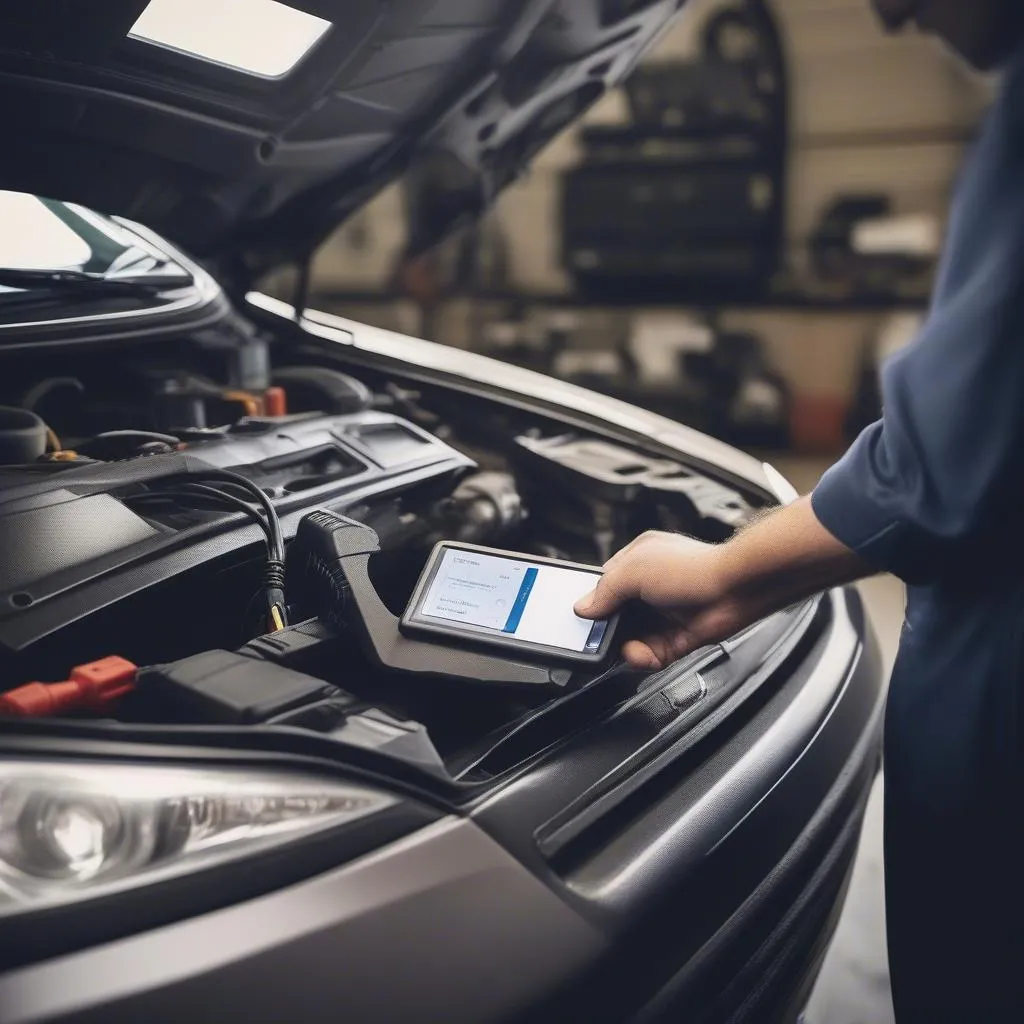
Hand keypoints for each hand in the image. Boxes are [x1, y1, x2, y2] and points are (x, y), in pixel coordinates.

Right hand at [574, 531, 750, 671]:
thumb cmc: (693, 567)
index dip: (595, 603)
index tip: (586, 619)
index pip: (605, 585)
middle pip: (618, 616)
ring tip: (627, 649)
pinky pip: (652, 654)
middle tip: (603, 639)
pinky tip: (643, 656)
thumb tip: (583, 607)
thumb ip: (605, 590)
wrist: (736, 589)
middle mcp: (650, 586)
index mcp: (638, 560)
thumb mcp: (635, 570)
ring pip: (633, 638)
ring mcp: (664, 613)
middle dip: (609, 630)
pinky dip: (645, 658)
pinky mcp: (678, 637)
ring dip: (627, 648)